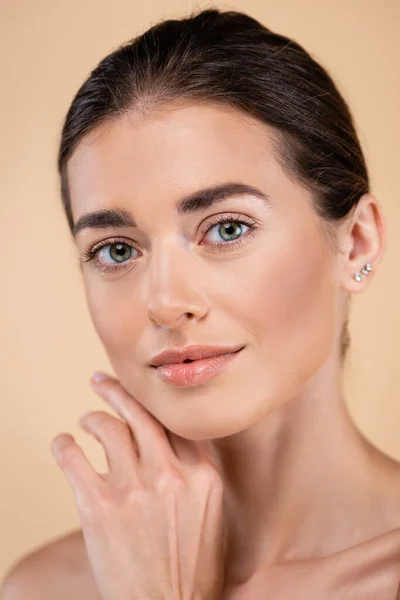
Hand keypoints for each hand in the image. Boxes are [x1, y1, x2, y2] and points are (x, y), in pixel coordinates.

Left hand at [50, 372, 226, 599]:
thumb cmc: (195, 566)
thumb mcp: (212, 512)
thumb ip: (196, 472)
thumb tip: (172, 441)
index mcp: (201, 474)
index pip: (174, 421)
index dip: (152, 400)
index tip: (139, 389)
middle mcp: (169, 474)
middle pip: (139, 414)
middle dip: (117, 391)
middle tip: (100, 381)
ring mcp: (133, 489)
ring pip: (107, 429)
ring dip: (93, 418)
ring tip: (86, 419)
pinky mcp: (99, 508)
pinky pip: (74, 459)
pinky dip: (64, 445)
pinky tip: (63, 443)